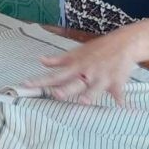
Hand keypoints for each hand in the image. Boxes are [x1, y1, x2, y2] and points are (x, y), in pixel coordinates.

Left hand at [22, 32, 137, 104]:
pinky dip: (119, 98)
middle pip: (74, 83)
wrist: (123, 43)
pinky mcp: (117, 80)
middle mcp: (86, 72)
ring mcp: (101, 77)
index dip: (40, 80)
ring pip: (94, 88)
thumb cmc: (97, 50)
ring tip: (85, 101)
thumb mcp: (76, 53)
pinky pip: (118, 91)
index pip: (55, 76)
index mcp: (75, 67)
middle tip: (56, 94)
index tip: (25, 84)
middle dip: (66, 89)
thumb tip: (41, 61)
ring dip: (90, 94)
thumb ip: (58, 60)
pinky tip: (121, 105)